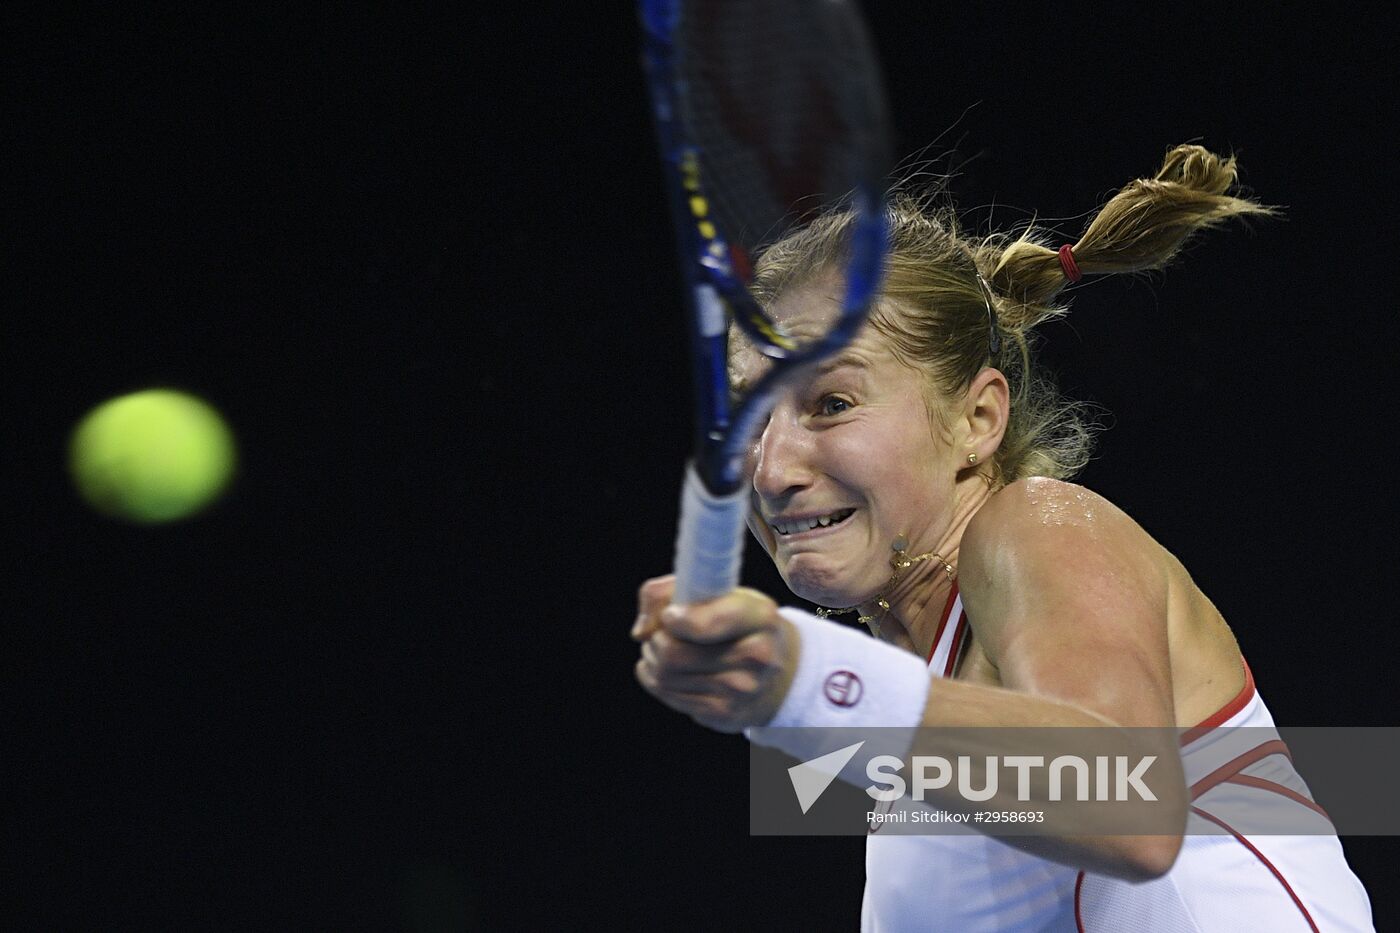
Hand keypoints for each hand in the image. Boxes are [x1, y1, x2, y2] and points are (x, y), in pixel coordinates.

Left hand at [631, 576, 798, 733]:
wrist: (774, 670)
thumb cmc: (734, 621)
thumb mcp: (715, 591)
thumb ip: (667, 592)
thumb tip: (641, 631)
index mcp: (759, 616)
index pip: (701, 625)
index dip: (672, 619)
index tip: (670, 615)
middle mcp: (758, 656)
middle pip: (672, 653)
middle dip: (655, 640)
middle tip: (660, 633)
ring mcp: (743, 690)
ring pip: (665, 676)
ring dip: (652, 660)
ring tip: (662, 650)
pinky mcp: (726, 714)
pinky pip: (669, 696)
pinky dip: (656, 680)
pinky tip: (667, 671)